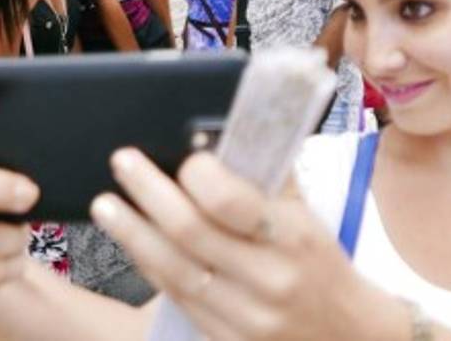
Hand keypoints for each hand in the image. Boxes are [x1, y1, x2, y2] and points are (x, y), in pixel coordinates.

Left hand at [92, 149, 391, 340]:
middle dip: (148, 193)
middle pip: (191, 233)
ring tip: (105, 204)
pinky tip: (131, 241)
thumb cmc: (319, 260)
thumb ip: (265, 174)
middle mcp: (268, 280)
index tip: (181, 155)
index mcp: (292, 237)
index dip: (198, 175)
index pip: (232, 202)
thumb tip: (215, 131)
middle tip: (123, 162)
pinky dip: (149, 265)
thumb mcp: (305, 214)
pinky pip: (177, 298)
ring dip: (133, 233)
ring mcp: (245, 318)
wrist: (345, 334)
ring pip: (174, 270)